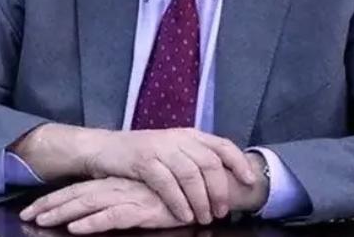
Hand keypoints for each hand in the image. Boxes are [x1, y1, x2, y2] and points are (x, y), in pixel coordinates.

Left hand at [20, 177, 184, 233]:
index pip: (79, 189)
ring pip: (89, 204)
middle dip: (50, 205)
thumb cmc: (176, 192)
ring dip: (63, 213)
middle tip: (25, 214)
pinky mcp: (143, 209)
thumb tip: (101, 207)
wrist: (206, 184)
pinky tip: (77, 228)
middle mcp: (119, 186)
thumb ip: (124, 197)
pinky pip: (113, 216)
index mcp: (117, 182)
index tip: (33, 207)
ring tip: (41, 220)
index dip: (55, 197)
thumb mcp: (144, 193)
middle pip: (77, 195)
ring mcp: (129, 196)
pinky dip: (93, 222)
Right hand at [84, 128, 254, 223]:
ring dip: (201, 199)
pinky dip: (178, 201)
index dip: (238, 162)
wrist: (104, 148)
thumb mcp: (172, 151)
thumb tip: (224, 181)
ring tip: (203, 218)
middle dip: (219, 189)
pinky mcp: (143, 160)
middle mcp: (178, 137)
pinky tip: (184, 215)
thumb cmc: (142, 155)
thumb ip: (195, 160)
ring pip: (191, 174)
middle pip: (209, 162)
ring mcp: (160, 147)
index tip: (249, 181)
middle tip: (221, 211)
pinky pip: (167, 183)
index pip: (222, 144)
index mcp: (189, 134)